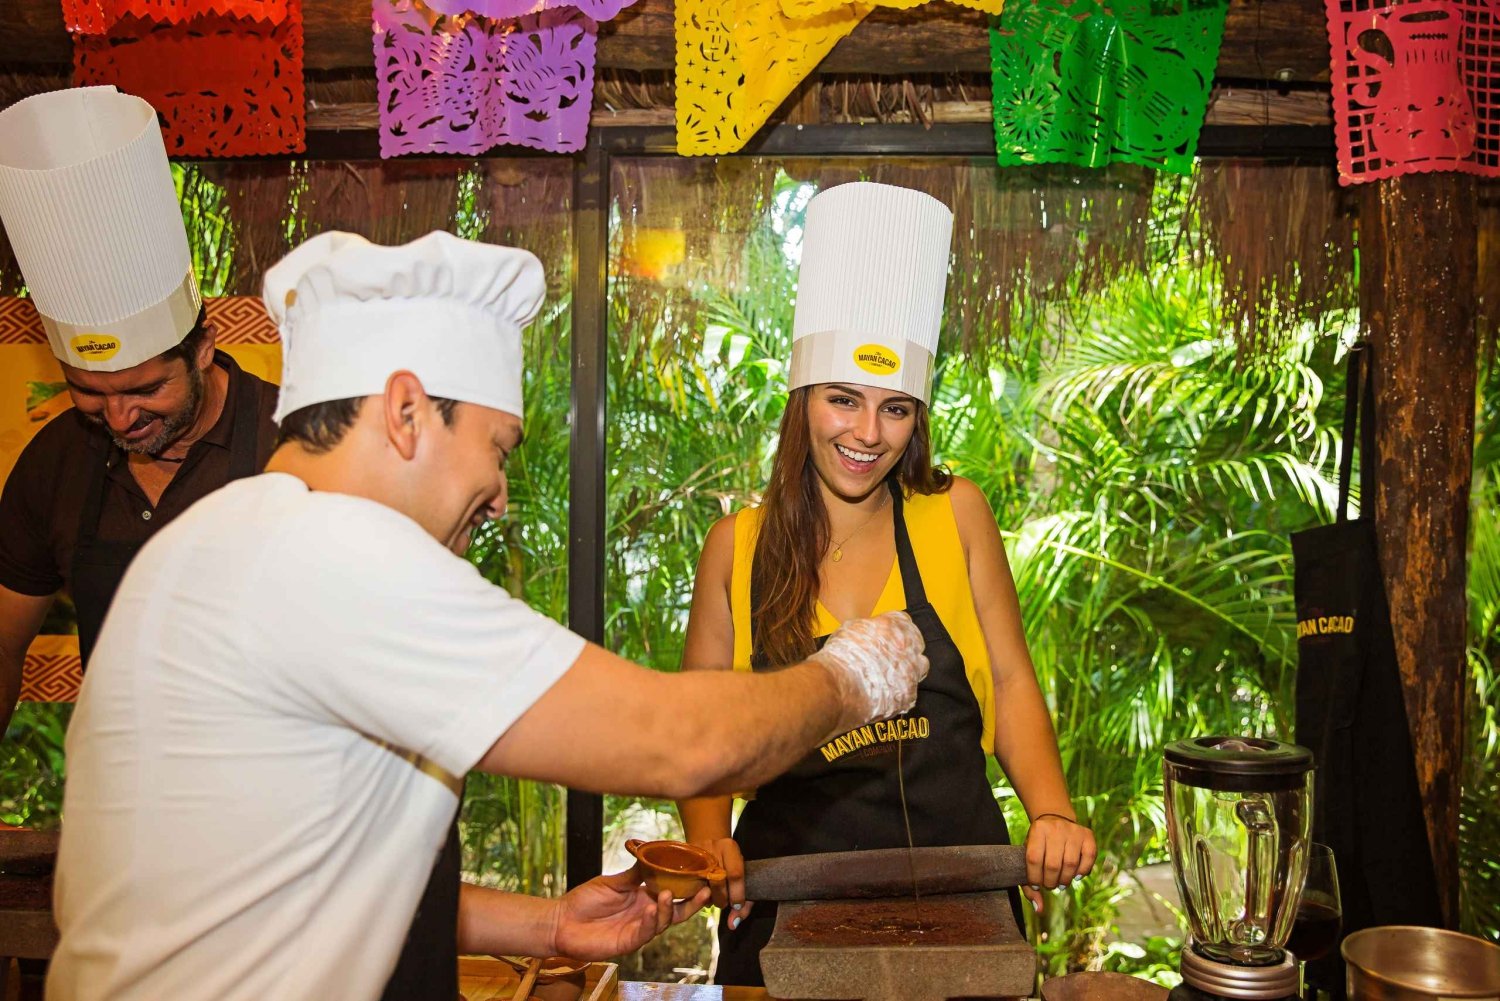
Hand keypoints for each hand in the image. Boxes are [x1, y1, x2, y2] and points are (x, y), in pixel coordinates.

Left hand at [551, 867, 710, 959]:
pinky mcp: (628, 942)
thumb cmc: (584, 900)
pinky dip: (651, 921)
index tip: (703, 874)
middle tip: (705, 889)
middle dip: (693, 902)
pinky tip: (651, 909)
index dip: (688, 886)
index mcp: (644, 897)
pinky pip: (645, 932)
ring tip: (669, 894)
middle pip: (677, 910)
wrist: (561, 920)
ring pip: (663, 922)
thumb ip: (634, 873)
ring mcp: (638, 929)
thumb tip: (652, 854)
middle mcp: (646, 913)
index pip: (672, 892)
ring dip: (669, 908)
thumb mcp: (612, 882)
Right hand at [691, 835, 754, 924]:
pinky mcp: (684, 860)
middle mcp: (713, 847)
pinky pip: (690, 884)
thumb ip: (745, 902)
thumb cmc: (729, 861)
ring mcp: (696, 853)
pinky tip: (702, 891)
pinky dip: (697, 894)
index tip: (736, 905)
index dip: (737, 894)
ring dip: (709, 898)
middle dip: (722, 899)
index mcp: (730, 847)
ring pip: (702, 885)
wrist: (708, 838)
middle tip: (724, 901)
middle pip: (718, 882)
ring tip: (713, 894)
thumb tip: (733, 925)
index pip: (736, 874)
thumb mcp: (742, 873)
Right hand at [810, 610, 928, 725]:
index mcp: (893, 626)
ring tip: (891, 676)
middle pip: (916, 643)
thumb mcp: (850, 630)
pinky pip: (911, 691)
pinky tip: (886, 693)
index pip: (904, 621)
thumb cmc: (840, 657)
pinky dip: (901, 692)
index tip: (891, 634)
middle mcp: (907, 647)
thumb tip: (870, 632)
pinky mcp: (909, 694)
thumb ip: (868, 628)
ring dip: (909, 669)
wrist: (839, 686)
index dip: (896, 629)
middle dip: (907, 648)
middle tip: (891, 656)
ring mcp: (911, 671)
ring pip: (920, 667)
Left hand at [1021, 814, 1096, 909]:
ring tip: (1061, 883)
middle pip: (1053, 864)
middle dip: (1051, 882)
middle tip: (1050, 885)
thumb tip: (1039, 910)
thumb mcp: (1028, 857)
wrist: (1054, 820)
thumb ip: (1029, 885)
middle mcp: (1055, 827)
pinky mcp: (1088, 835)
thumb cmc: (1039, 845)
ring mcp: (1073, 830)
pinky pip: (1089, 858)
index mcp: (1037, 829)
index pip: (1033, 859)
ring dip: (1065, 880)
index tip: (1036, 884)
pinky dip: (1083, 872)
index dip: (1035, 878)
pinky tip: (1075, 876)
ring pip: (1070, 864)